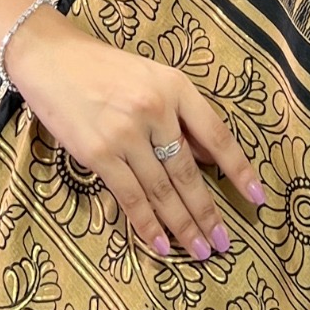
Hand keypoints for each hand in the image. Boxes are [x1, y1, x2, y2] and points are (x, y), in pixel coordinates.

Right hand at [7, 6, 265, 260]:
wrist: (52, 58)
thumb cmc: (105, 68)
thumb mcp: (153, 78)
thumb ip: (180, 115)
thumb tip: (208, 159)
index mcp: (175, 86)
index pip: (216, 135)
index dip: (239, 169)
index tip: (257, 198)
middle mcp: (156, 108)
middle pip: (189, 172)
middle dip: (208, 213)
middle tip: (224, 243)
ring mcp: (126, 132)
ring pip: (162, 190)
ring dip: (183, 226)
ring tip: (200, 251)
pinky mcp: (99, 152)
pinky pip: (130, 196)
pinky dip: (147, 225)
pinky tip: (161, 245)